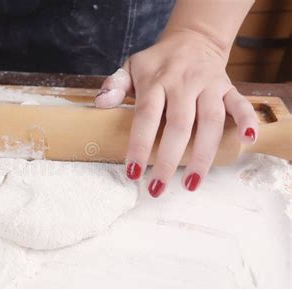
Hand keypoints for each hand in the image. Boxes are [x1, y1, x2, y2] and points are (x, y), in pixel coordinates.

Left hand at [95, 33, 257, 196]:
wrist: (193, 40)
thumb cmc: (157, 62)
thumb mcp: (130, 67)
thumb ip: (115, 84)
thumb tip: (100, 103)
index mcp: (155, 81)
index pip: (146, 116)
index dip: (139, 145)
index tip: (133, 173)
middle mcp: (183, 83)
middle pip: (178, 125)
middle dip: (168, 160)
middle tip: (157, 188)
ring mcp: (208, 85)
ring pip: (210, 121)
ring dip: (203, 154)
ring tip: (191, 184)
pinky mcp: (227, 87)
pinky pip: (240, 103)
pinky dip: (247, 120)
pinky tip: (247, 140)